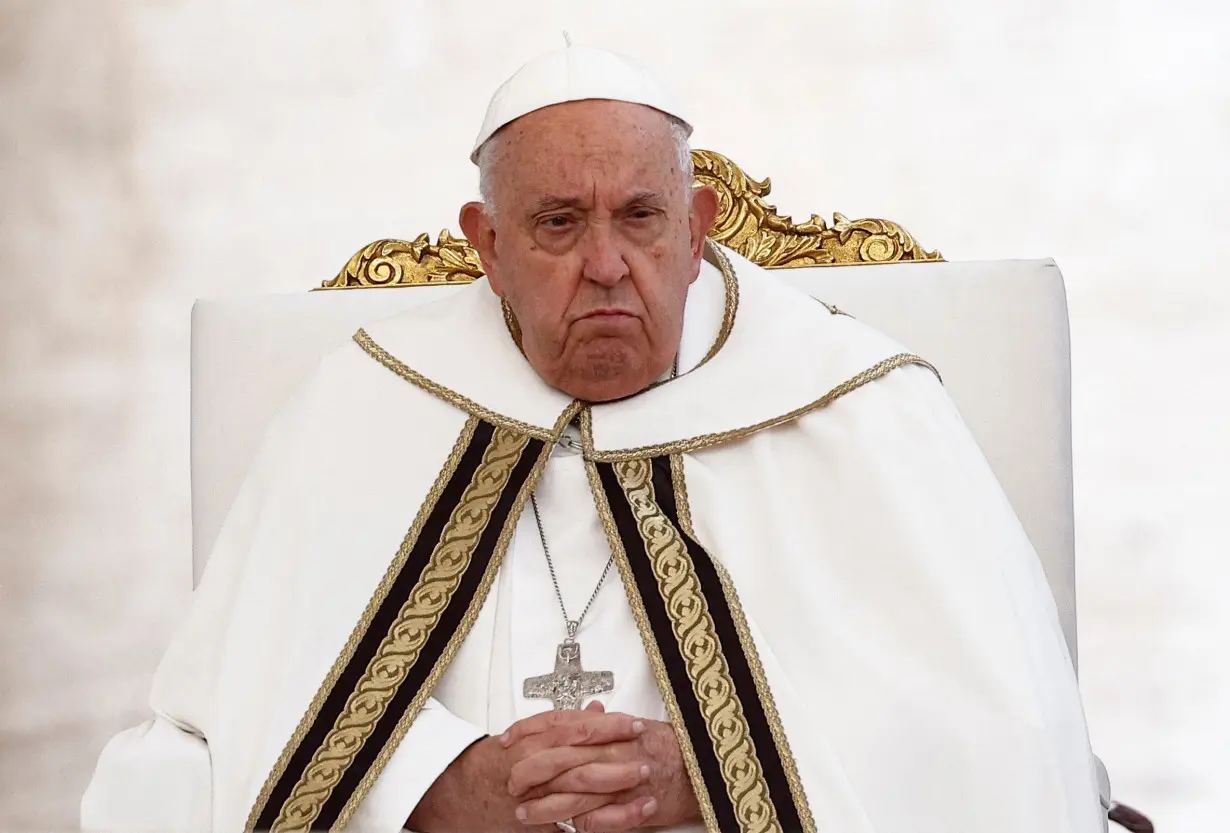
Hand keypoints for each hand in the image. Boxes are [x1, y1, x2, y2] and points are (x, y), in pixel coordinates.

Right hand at [408, 702, 647, 832]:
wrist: (460, 793)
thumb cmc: (495, 762)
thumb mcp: (527, 734)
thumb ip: (563, 723)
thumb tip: (596, 710)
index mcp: (531, 741)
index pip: (575, 728)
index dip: (608, 726)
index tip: (634, 724)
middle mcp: (531, 766)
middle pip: (579, 755)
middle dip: (615, 752)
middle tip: (644, 749)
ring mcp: (534, 795)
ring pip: (578, 787)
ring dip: (613, 783)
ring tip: (641, 776)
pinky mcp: (540, 822)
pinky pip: (575, 822)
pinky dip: (603, 819)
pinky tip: (627, 815)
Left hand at [504, 704, 699, 831]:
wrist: (702, 768)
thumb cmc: (668, 746)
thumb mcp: (631, 726)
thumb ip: (602, 723)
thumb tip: (584, 713)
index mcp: (608, 727)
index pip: (560, 723)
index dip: (529, 731)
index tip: (507, 741)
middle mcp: (612, 750)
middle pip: (561, 759)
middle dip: (531, 772)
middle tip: (511, 783)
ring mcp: (622, 780)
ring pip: (574, 793)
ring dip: (545, 805)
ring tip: (524, 813)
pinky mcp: (632, 808)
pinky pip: (599, 819)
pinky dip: (578, 823)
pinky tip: (562, 829)